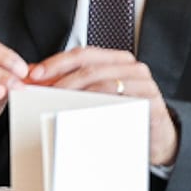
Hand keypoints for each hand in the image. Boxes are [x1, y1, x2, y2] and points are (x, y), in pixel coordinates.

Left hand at [28, 47, 178, 166]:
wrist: (156, 136)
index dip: (56, 62)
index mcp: (115, 60)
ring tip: (57, 102)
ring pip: (103, 81)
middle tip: (43, 90)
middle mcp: (130, 66)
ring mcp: (142, 81)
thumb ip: (67, 83)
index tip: (36, 74)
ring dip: (76, 91)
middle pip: (90, 65)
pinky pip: (121, 98)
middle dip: (62, 77)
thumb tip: (33, 77)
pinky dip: (99, 103)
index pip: (81, 54)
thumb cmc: (123, 113)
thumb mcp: (94, 96)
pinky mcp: (150, 99)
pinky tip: (83, 111)